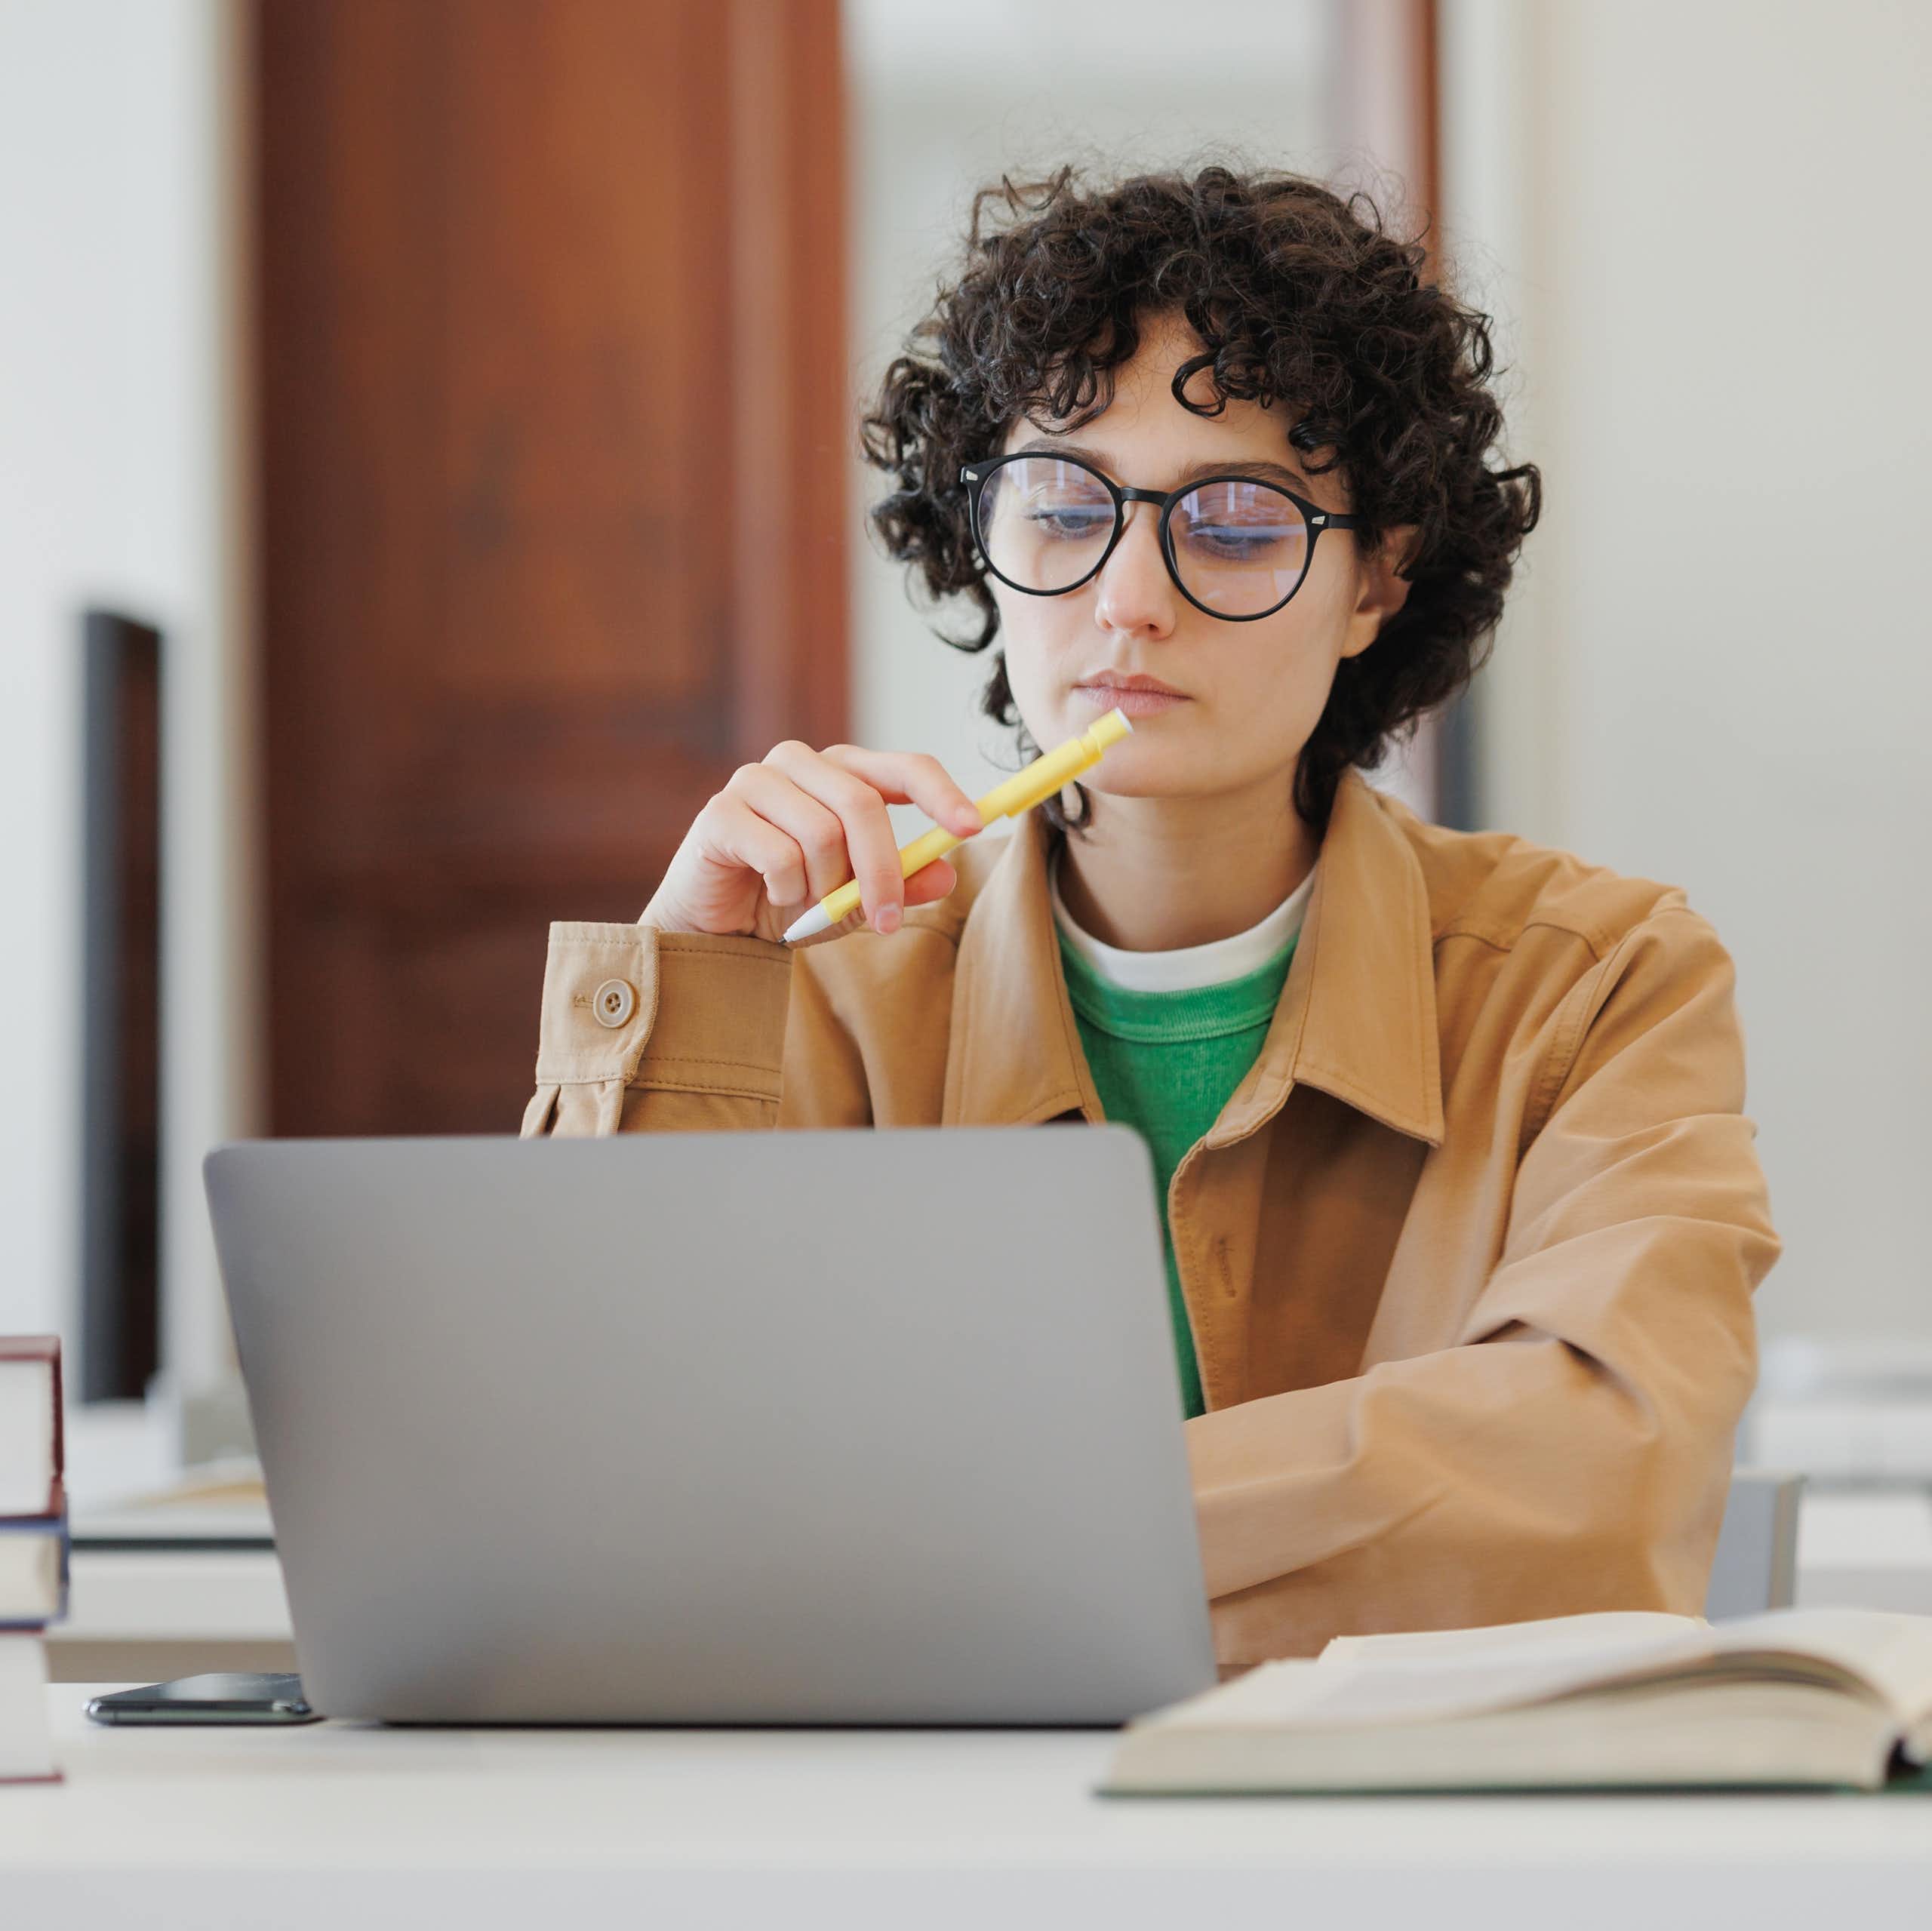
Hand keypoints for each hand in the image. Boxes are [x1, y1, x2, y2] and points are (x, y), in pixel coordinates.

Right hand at [640, 742, 983, 947]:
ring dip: (823, 888)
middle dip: (882, 871)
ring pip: (820, 833)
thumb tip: (946, 873)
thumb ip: (900, 884)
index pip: (904, 766)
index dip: (942, 793)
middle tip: (885, 922)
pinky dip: (787, 891)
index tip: (973, 827)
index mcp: (843, 773)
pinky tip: (773, 897)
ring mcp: (757, 781)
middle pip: (863, 804)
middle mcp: (801, 763)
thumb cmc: (789, 901)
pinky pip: (779, 855)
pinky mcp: (721, 812)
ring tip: (807, 907)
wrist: (715, 927)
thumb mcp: (857, 900)